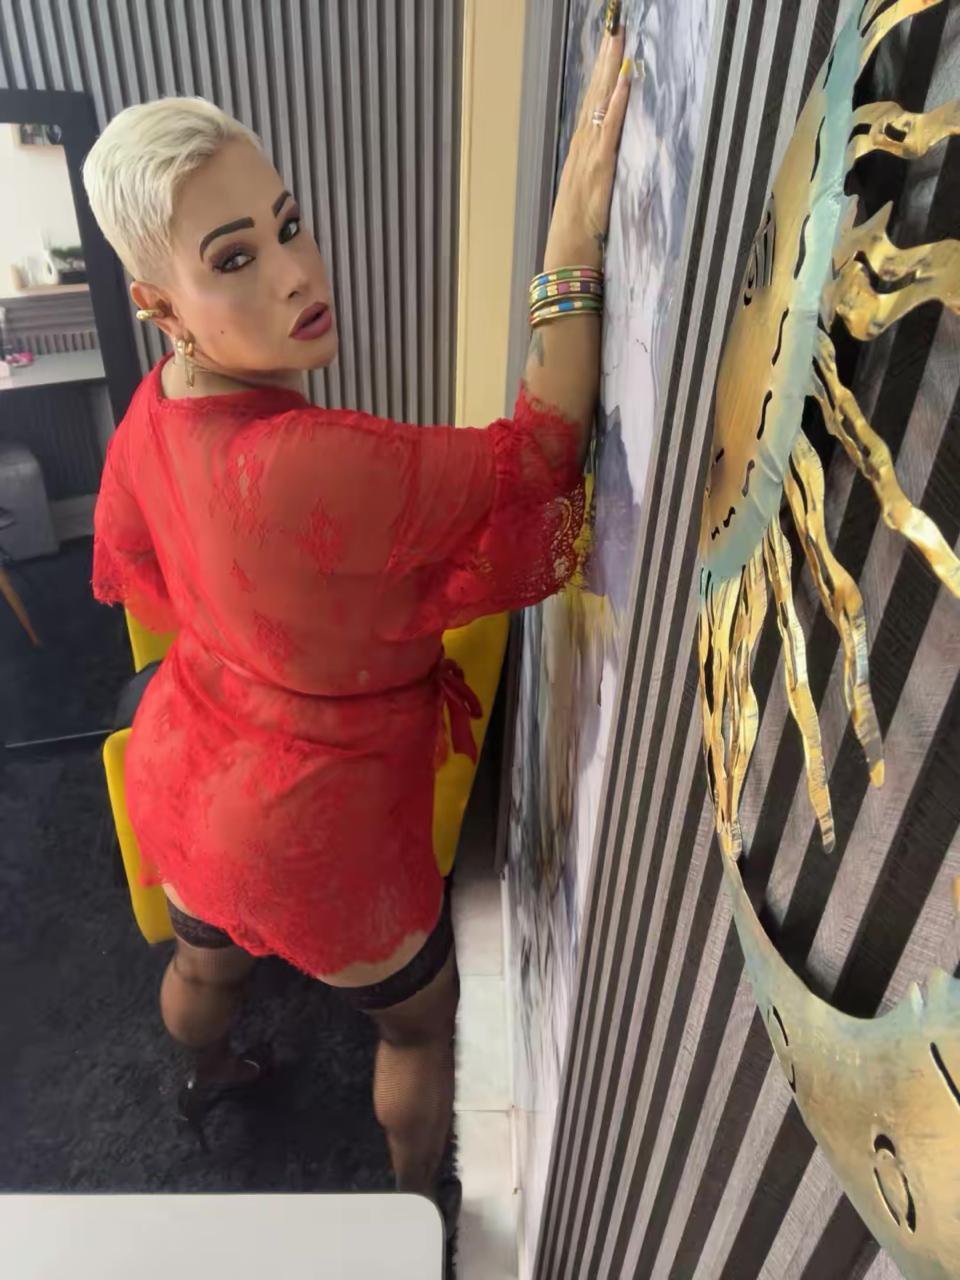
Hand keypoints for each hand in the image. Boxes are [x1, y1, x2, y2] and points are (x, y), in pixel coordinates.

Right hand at [544, 22, 632, 269]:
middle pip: (594, 99)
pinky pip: (609, 130)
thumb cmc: (579, 243)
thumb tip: (613, 171)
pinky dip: (617, 103)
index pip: (592, 110)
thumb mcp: (592, 205)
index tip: (611, 50)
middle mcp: (580, 153)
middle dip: (605, 63)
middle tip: (615, 27)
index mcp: (580, 159)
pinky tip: (626, 79)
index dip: (601, 80)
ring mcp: (587, 160)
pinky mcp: (598, 171)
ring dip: (610, 71)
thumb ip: (600, 183)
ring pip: (600, 106)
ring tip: (619, 38)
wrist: (566, 264)